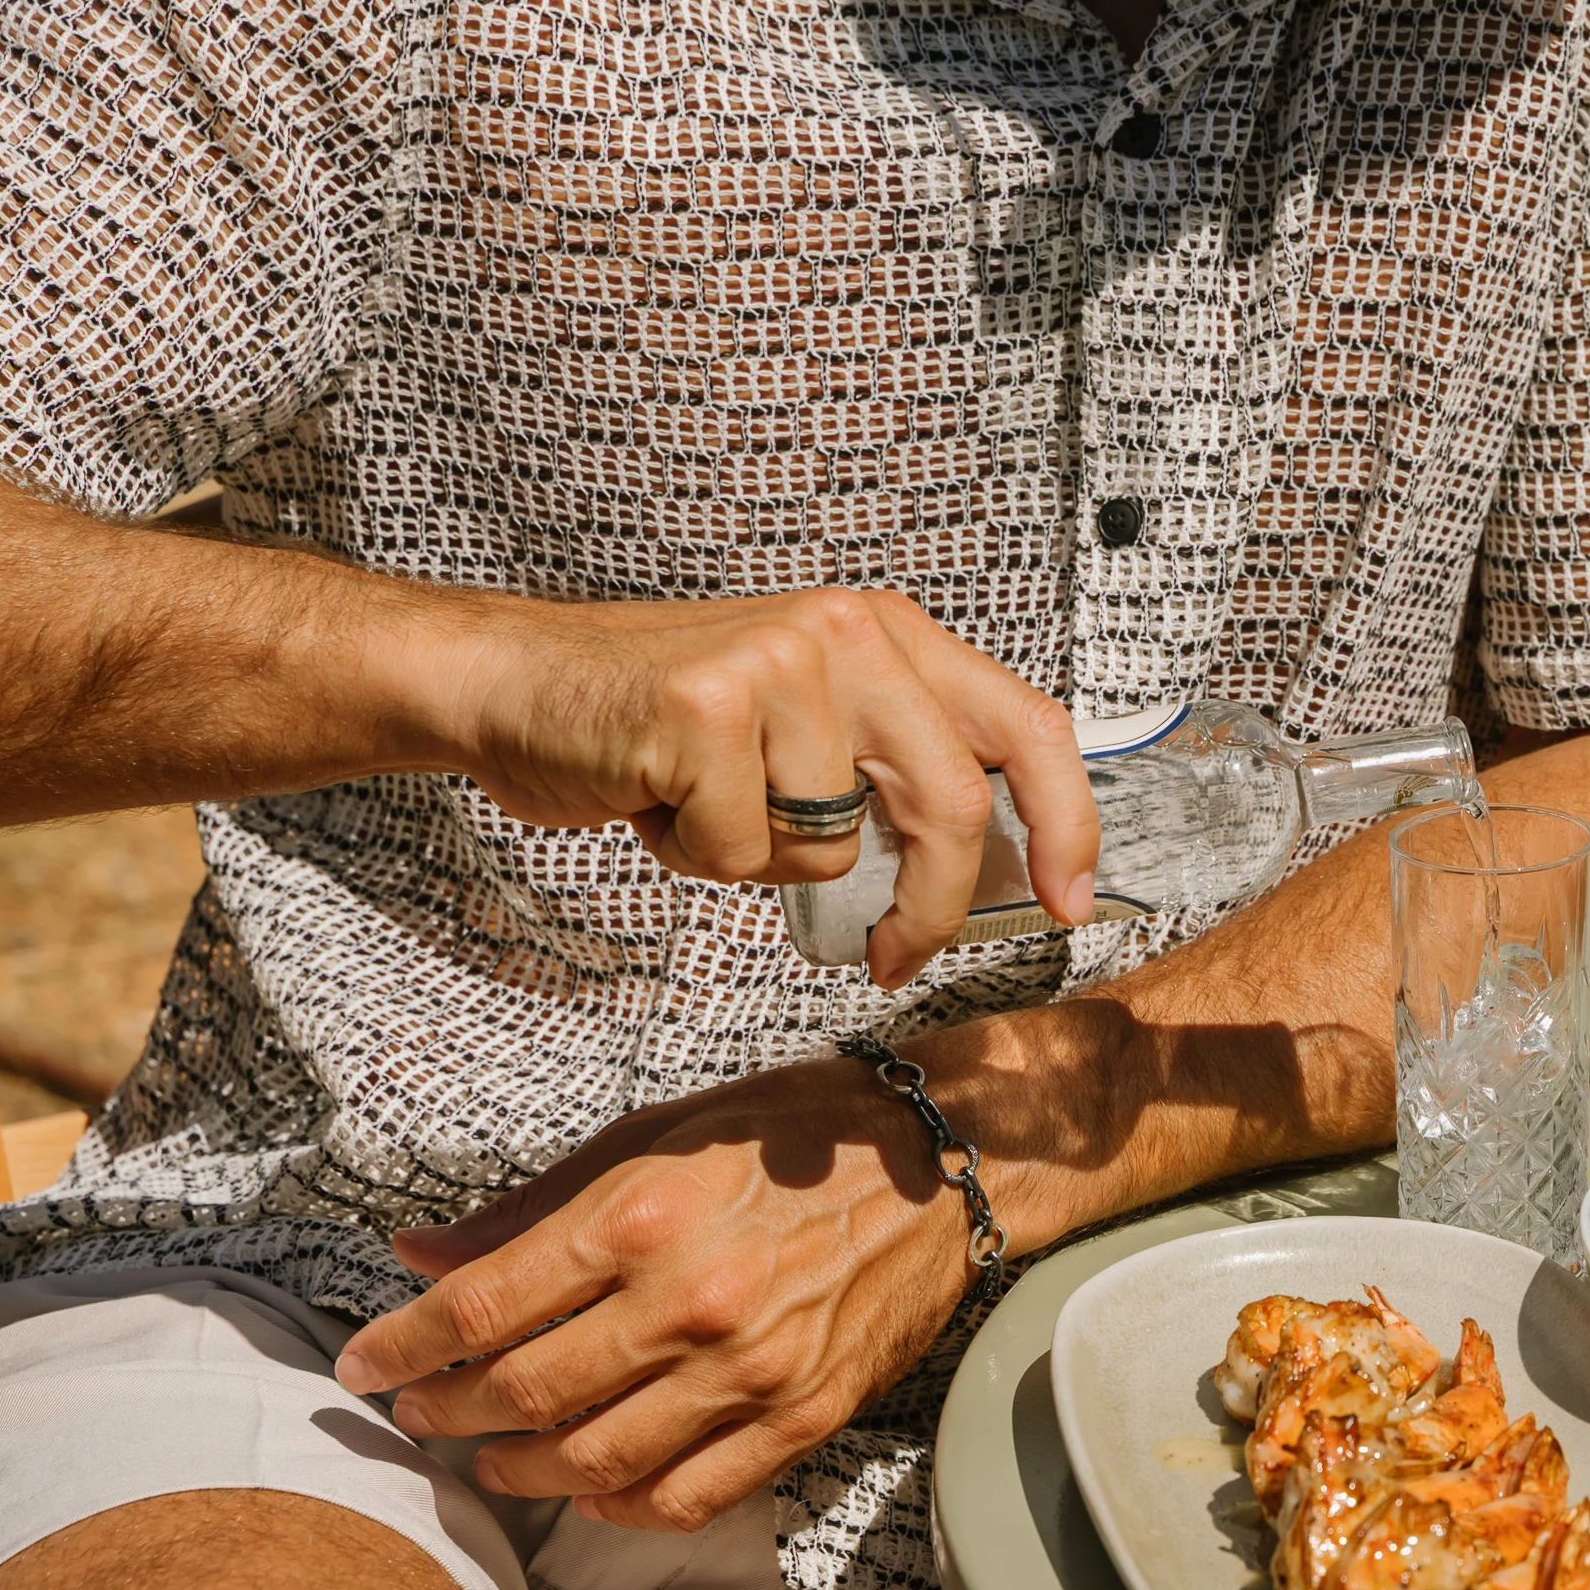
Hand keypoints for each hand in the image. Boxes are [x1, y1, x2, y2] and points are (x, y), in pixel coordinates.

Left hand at [331, 1058, 983, 1530]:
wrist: (944, 1163)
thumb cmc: (793, 1137)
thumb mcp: (652, 1136)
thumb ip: (533, 1207)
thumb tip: (423, 1254)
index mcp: (639, 1217)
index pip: (480, 1307)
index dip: (400, 1346)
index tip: (362, 1364)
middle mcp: (689, 1302)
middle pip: (522, 1393)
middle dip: (444, 1413)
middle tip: (415, 1415)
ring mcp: (750, 1369)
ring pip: (594, 1459)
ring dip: (519, 1470)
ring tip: (489, 1460)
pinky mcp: (804, 1414)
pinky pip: (690, 1495)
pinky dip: (624, 1507)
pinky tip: (594, 1492)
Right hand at [437, 588, 1097, 987]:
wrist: (517, 682)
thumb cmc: (662, 722)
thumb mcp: (807, 722)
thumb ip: (890, 770)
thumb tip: (982, 874)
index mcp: (892, 635)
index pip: (1028, 727)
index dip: (1066, 823)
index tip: (1071, 900)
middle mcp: (850, 634)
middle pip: (949, 806)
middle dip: (930, 905)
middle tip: (895, 955)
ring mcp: (779, 664)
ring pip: (832, 846)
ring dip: (765, 861)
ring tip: (705, 803)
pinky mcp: (706, 709)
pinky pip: (744, 852)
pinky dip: (697, 856)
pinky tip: (657, 798)